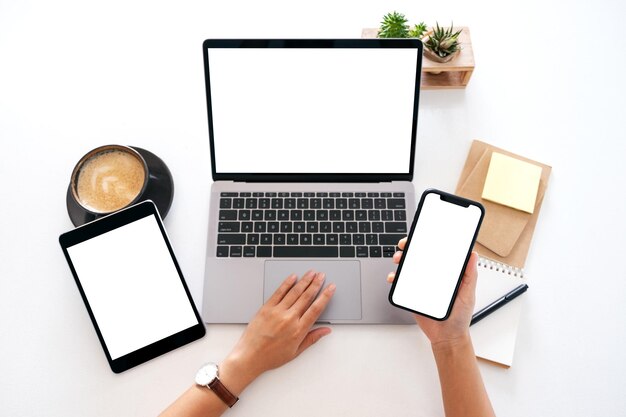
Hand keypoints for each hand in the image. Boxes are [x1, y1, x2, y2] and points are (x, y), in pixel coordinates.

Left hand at [221, 271, 334, 386]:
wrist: (250, 356)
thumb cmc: (271, 356)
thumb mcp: (296, 351)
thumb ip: (312, 338)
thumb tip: (325, 331)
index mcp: (298, 330)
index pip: (316, 308)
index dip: (325, 296)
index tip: (331, 288)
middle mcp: (289, 319)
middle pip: (306, 297)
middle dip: (316, 284)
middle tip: (321, 275)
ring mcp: (277, 312)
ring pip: (294, 292)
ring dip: (304, 281)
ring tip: (311, 273)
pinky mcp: (266, 308)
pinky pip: (278, 292)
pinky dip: (287, 284)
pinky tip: (293, 277)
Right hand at [387, 238, 478, 348]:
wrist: (447, 337)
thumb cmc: (460, 317)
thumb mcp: (468, 294)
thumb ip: (470, 275)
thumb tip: (473, 255)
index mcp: (447, 273)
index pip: (437, 252)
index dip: (429, 240)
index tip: (423, 234)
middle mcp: (433, 276)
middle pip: (419, 256)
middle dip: (410, 247)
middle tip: (405, 245)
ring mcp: (421, 284)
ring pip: (408, 267)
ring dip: (401, 259)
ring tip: (399, 259)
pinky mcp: (411, 293)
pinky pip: (400, 283)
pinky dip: (395, 278)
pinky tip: (394, 277)